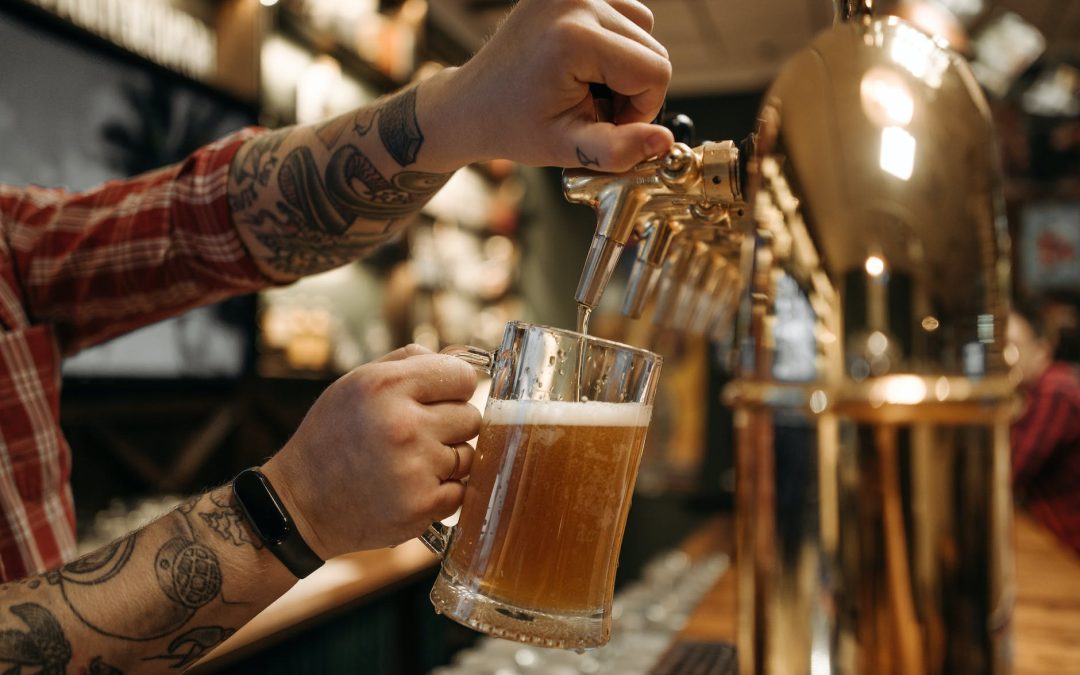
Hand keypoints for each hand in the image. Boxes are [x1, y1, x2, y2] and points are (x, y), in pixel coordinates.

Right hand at [262, 344, 480, 557]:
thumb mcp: (357, 383)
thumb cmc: (332, 436)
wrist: (301, 504)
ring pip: (468, 455)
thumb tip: (461, 359)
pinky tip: (409, 488)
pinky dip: (440, 492)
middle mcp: (402, 425)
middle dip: (450, 425)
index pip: (462, 376)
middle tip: (416, 436)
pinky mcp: (420, 506)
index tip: (440, 398)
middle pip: (470, 417)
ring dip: (446, 460)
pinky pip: (459, 490)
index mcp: (386, 387)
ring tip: (408, 463)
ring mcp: (414, 468)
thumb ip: (409, 363)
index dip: (454, 387)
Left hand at [430, 0, 673, 171]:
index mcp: (574, 37)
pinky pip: (623, 13)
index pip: (656, 71)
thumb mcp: (566, 149)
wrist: (472, 103)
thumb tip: (664, 142)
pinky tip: (587, 67)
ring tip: (588, 89)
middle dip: (634, 89)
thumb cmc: (513, 126)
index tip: (607, 123)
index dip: (642, 109)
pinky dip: (616, 42)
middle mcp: (575, 0)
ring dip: (626, 66)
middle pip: (653, 49)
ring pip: (643, 29)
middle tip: (594, 109)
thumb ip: (618, 149)